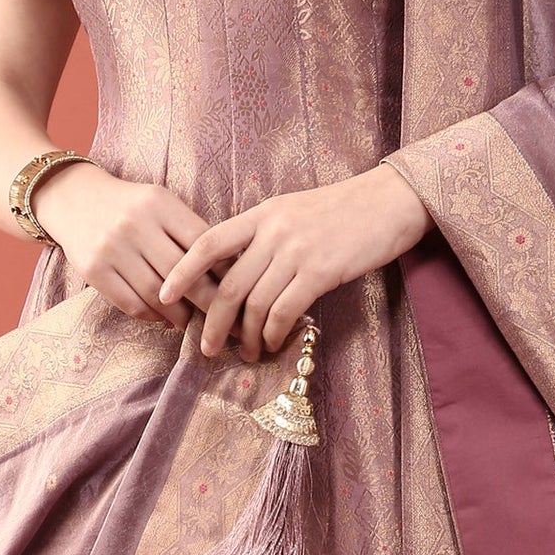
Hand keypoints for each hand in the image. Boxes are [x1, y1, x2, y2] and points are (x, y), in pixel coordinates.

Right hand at [31, 161, 229, 330]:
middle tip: (225, 319)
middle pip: (181, 273)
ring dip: (180, 315)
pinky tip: (163, 318)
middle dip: (208, 301)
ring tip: (193, 322)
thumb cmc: (131, 206)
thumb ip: (188, 230)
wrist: (74, 198)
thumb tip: (229, 271)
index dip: (223, 271)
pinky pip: (130, 303)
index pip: (201, 243)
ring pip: (157, 294)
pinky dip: (152, 316)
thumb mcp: (161, 203)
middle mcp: (135, 224)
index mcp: (159, 203)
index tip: (238, 290)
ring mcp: (112, 247)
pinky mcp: (93, 269)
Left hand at [159, 163, 432, 359]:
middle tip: (208, 348)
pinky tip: (272, 342)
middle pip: (228, 284)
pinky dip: (273, 332)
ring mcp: (296, 250)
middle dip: (213, 322)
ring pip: (255, 303)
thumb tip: (236, 273)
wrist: (390, 201)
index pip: (208, 241)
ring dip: (246, 336)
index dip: (182, 270)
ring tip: (247, 352)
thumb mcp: (294, 211)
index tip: (163, 295)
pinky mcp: (321, 271)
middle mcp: (273, 231)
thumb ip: (264, 235)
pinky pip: (284, 310)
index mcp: (263, 214)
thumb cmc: (343, 210)